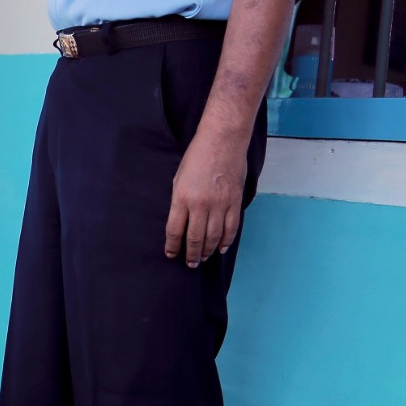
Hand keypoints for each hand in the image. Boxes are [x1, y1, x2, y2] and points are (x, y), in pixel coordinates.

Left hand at [164, 129, 248, 267]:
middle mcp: (201, 205)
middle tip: (189, 263)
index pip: (175, 230)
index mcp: (182, 198)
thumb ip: (179, 200)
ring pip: (213, 237)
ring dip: (207, 251)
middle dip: (191, 254)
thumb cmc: (196, 157)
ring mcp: (220, 205)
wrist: (222, 141)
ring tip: (203, 258)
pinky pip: (231, 228)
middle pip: (195, 238)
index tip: (171, 254)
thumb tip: (180, 221)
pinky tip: (220, 248)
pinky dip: (225, 241)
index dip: (173, 246)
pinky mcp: (235, 202)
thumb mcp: (179, 178)